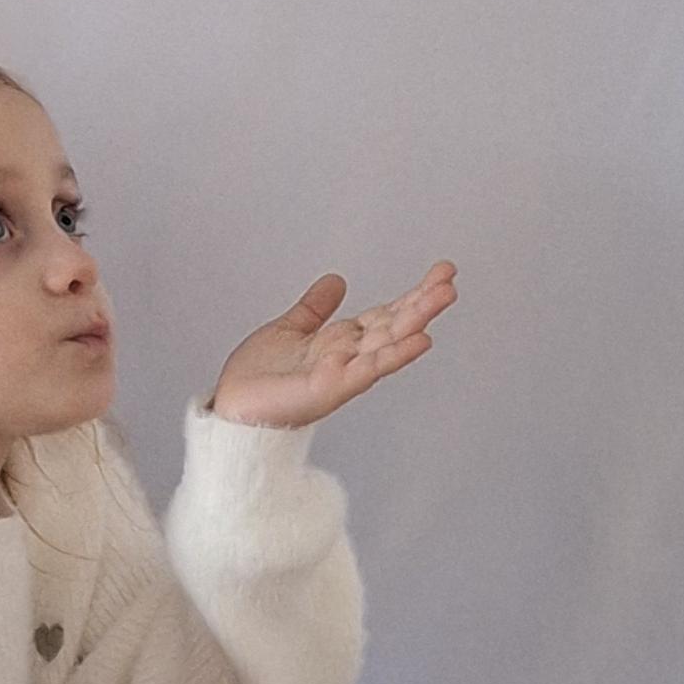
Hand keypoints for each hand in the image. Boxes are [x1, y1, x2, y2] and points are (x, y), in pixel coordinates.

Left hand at [209, 260, 456, 429]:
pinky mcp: (331, 387)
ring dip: (417, 318)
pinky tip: (420, 340)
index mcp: (341, 342)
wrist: (234, 409)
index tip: (440, 273)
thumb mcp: (290, 329)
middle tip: (450, 276)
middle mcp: (349, 356)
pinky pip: (368, 370)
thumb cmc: (259, 379)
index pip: (386, 313)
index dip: (412, 294)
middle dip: (423, 300)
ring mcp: (344, 372)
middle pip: (394, 323)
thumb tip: (337, 280)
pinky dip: (394, 355)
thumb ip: (315, 308)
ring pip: (388, 341)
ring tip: (444, 296)